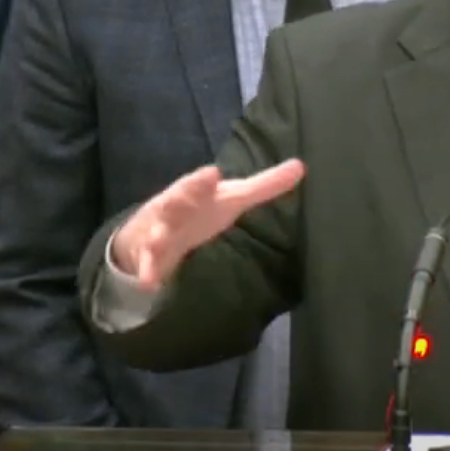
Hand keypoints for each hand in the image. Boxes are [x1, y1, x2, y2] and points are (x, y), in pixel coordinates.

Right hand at [113, 161, 304, 287]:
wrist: (151, 232)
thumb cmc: (201, 210)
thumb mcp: (233, 197)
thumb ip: (265, 185)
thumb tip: (301, 166)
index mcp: (194, 193)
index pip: (198, 184)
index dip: (203, 180)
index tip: (213, 174)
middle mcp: (174, 210)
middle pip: (175, 203)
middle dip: (178, 199)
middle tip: (176, 200)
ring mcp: (160, 234)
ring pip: (157, 235)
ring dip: (156, 239)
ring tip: (156, 243)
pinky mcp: (151, 258)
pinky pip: (148, 266)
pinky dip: (148, 274)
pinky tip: (150, 284)